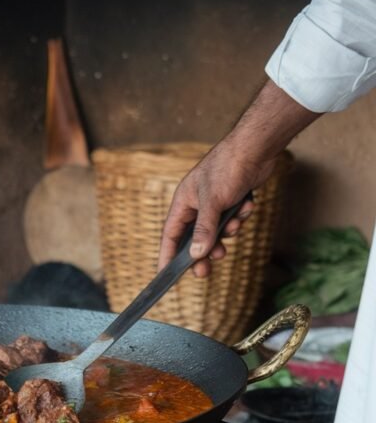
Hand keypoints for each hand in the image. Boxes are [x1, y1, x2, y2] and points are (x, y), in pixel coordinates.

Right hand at [157, 138, 272, 276]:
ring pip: (216, 232)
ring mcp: (214, 204)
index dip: (167, 255)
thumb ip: (204, 230)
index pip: (170, 235)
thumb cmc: (227, 168)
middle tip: (205, 271)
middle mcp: (196, 205)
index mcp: (183, 203)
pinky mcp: (232, 202)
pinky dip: (240, 217)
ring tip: (235, 227)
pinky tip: (247, 204)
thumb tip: (196, 255)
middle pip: (194, 239)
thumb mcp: (213, 202)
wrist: (256, 147)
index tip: (165, 275)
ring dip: (226, 234)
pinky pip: (232, 220)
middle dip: (201, 253)